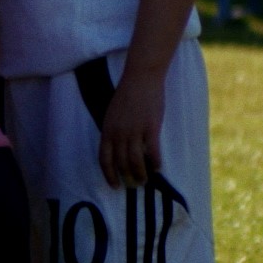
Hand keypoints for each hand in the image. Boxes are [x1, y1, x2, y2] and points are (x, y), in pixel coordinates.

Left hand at [97, 65, 165, 188]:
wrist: (141, 77)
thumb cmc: (127, 94)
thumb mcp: (112, 114)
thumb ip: (113, 131)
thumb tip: (116, 150)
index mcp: (107, 130)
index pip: (104, 159)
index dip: (109, 175)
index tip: (115, 185)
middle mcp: (119, 133)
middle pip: (121, 163)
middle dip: (128, 177)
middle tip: (134, 185)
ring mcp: (135, 131)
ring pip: (136, 161)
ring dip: (141, 174)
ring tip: (145, 180)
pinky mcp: (151, 127)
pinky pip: (153, 151)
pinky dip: (156, 163)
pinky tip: (158, 168)